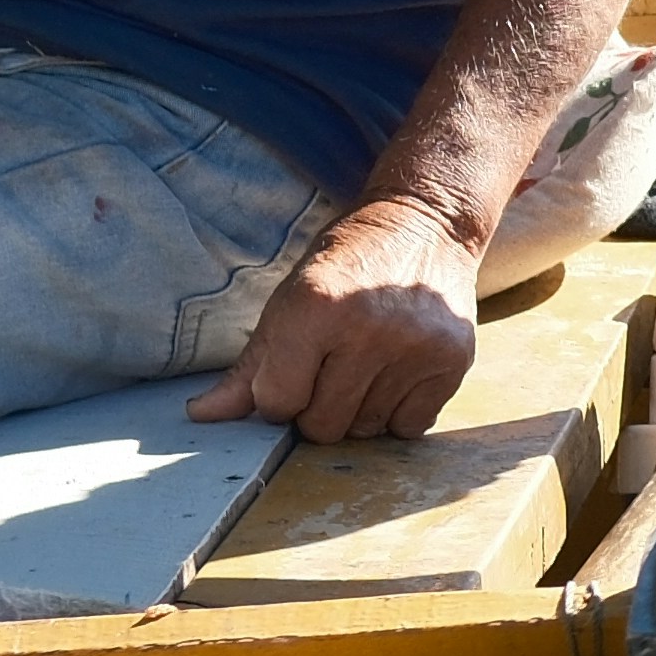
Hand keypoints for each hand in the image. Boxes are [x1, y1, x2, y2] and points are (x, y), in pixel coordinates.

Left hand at [192, 193, 483, 442]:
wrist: (425, 225)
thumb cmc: (345, 265)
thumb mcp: (288, 301)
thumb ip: (250, 366)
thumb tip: (201, 416)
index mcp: (314, 308)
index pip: (277, 403)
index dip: (278, 395)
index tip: (294, 368)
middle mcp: (368, 329)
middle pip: (322, 427)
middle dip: (317, 408)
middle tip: (331, 368)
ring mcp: (416, 348)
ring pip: (366, 430)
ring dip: (359, 409)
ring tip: (367, 364)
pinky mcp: (454, 361)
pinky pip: (410, 427)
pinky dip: (399, 411)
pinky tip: (398, 372)